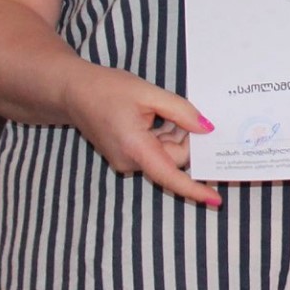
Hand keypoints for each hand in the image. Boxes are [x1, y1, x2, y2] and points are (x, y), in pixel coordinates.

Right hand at [63, 65, 221, 206]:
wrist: (73, 92)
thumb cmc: (107, 89)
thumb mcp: (149, 93)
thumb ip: (181, 112)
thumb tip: (207, 129)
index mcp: (135, 148)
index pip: (170, 176)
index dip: (194, 189)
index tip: (215, 200)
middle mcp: (130, 161)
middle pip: (174, 159)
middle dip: (185, 137)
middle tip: (180, 111)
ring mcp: (126, 161)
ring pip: (166, 154)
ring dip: (173, 134)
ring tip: (159, 110)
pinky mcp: (126, 156)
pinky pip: (155, 151)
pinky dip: (162, 135)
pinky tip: (154, 116)